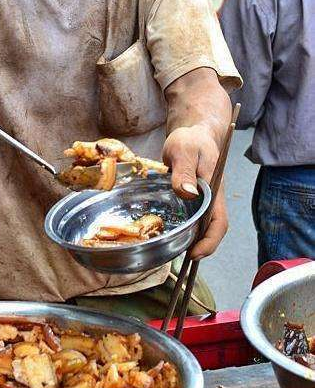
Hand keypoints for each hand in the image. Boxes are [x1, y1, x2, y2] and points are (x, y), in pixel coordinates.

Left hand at [162, 125, 227, 259]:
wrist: (192, 131)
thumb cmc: (190, 139)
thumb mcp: (184, 150)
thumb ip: (184, 171)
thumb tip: (187, 193)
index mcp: (215, 191)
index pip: (219, 223)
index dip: (209, 242)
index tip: (194, 254)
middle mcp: (211, 199)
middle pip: (210, 230)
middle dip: (197, 247)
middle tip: (176, 255)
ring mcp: (202, 200)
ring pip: (199, 225)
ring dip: (189, 238)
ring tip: (169, 248)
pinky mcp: (192, 198)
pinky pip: (189, 217)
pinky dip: (182, 227)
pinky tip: (167, 231)